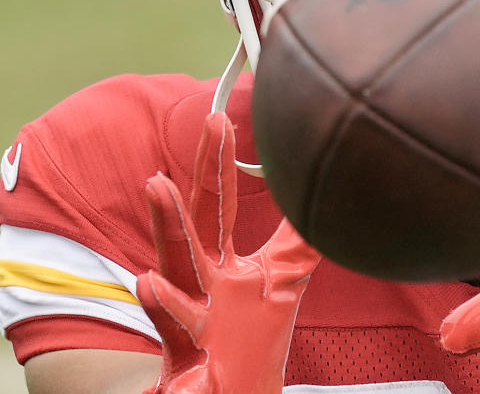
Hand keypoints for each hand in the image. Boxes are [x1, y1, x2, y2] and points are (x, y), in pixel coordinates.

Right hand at [137, 112, 320, 393]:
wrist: (234, 390)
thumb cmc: (251, 334)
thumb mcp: (281, 280)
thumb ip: (297, 241)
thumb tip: (325, 202)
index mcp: (221, 261)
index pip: (217, 204)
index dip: (219, 163)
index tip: (220, 118)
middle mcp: (200, 279)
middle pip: (197, 220)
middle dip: (201, 171)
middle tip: (206, 125)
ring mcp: (192, 312)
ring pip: (176, 265)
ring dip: (168, 225)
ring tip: (158, 183)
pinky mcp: (189, 350)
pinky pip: (174, 326)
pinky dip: (163, 306)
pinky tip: (148, 280)